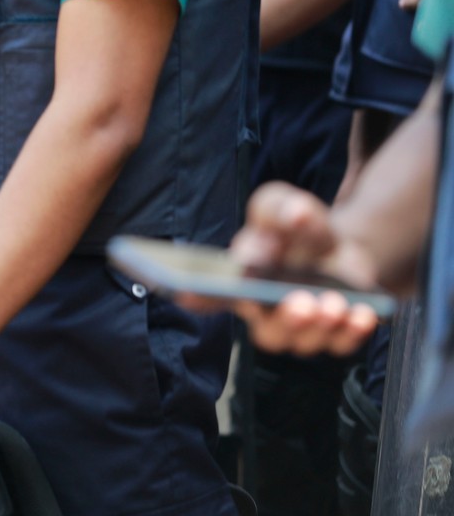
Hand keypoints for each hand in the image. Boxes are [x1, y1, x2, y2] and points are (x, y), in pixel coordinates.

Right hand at [213, 182, 384, 355]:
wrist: (336, 248)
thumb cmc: (296, 229)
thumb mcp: (284, 206)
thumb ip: (281, 206)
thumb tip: (296, 214)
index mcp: (241, 280)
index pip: (208, 294)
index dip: (196, 296)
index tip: (187, 293)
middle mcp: (265, 311)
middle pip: (266, 332)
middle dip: (285, 321)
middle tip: (300, 302)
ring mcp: (300, 328)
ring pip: (303, 342)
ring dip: (320, 326)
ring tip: (333, 302)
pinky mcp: (334, 334)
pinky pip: (342, 342)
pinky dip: (353, 331)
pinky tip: (363, 313)